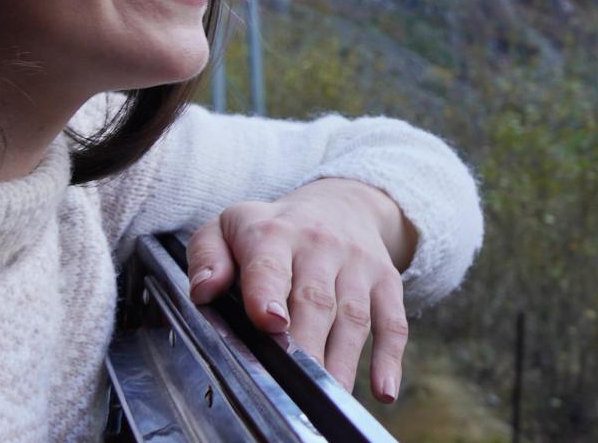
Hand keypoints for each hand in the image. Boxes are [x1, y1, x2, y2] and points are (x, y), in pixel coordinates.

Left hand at [186, 177, 419, 401]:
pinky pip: (393, 321)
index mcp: (273, 234)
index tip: (270, 323)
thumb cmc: (272, 227)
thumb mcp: (229, 227)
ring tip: (330, 396)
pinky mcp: (386, 281)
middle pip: (315, 300)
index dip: (268, 293)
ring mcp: (358, 264)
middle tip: (295, 383)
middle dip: (306, 344)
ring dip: (343, 361)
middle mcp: (320, 245)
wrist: (342, 201)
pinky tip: (383, 391)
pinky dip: (389, 358)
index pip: (269, 264)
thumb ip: (207, 257)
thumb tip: (204, 291)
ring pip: (353, 317)